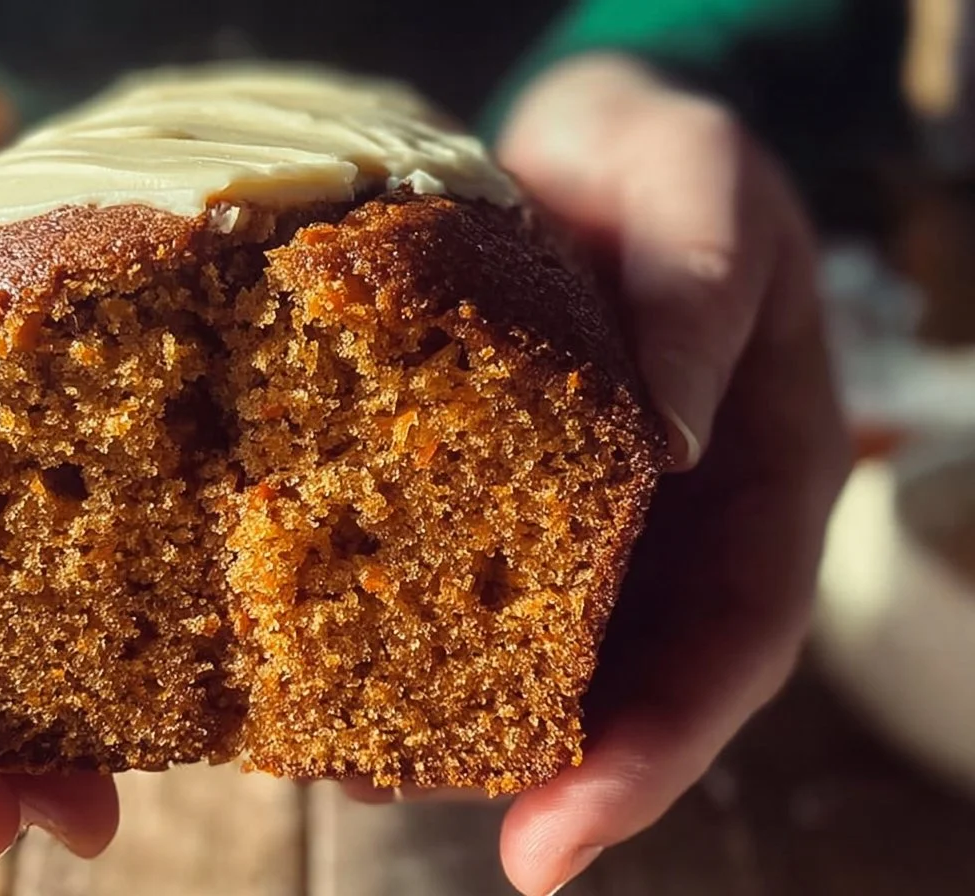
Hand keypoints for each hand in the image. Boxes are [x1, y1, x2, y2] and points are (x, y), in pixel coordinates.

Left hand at [349, 55, 849, 894]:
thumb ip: (699, 291)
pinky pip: (453, 573)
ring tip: (367, 776)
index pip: (729, 645)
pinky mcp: (488, 487)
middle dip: (557, 777)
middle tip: (470, 843)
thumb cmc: (661, 160)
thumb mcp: (699, 185)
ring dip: (463, 731)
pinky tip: (327, 666)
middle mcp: (670, 523)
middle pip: (631, 681)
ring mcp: (579, 515)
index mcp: (758, 479)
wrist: (578, 144)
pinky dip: (401, 633)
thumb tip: (670, 435)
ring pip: (538, 649)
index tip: (564, 838)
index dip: (659, 751)